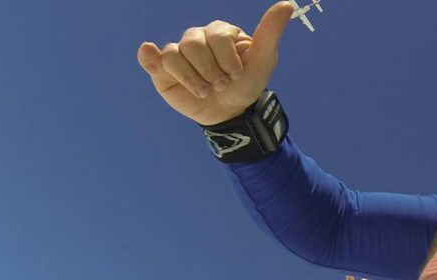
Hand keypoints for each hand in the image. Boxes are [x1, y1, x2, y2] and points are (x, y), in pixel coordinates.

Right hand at [137, 2, 294, 125]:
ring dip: (191, 77)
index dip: (226, 58)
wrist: (230, 112)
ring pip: (174, 54)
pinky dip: (149, 58)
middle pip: (193, 44)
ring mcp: (180, 53)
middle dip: (209, 71)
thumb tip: (287, 4)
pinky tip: (151, 57)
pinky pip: (153, 60)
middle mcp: (198, 38)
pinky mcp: (163, 70)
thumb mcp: (263, 60)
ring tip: (204, 91)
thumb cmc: (246, 84)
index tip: (236, 75)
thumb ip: (271, 32)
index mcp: (220, 32)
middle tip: (221, 85)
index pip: (216, 35)